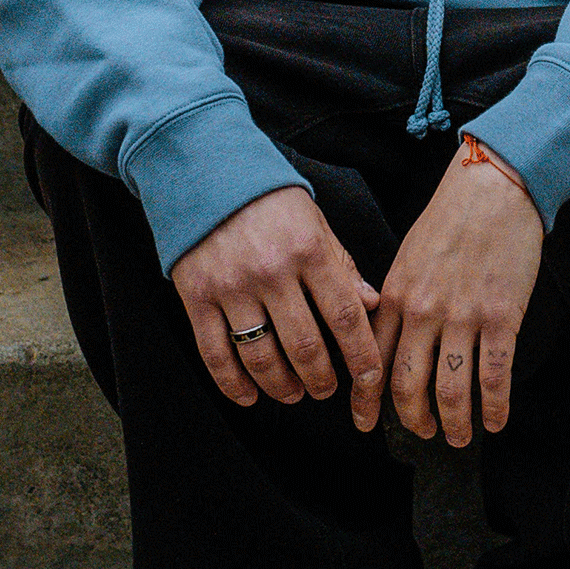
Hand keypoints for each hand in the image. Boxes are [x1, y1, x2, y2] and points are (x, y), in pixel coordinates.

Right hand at [172, 187, 384, 420]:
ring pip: (260, 356)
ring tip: (294, 393)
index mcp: (310, 251)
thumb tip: (372, 305)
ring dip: (281, 385)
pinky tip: (248, 396)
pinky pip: (215, 352)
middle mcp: (272, 271)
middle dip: (321, 378)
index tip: (369, 380)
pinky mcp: (196, 296)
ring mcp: (231, 286)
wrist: (207, 172)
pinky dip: (232, 383)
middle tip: (327, 390)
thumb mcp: (316, 224)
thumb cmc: (270, 201)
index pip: (344, 316)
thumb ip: (343, 266)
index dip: (361, 355)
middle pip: (304, 344)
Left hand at [372, 143, 544, 447]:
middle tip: (424, 433)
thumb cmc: (452, 218)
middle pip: (408, 385)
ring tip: (461, 437)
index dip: (367, 401)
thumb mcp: (408, 256)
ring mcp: (462, 317)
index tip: (366, 425)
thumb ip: (396, 297)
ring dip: (455, 423)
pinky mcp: (501, 317)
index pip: (373, 361)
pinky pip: (495, 376)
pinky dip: (494, 406)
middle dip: (414, 419)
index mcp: (395, 296)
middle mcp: (423, 312)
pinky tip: (496, 420)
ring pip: (450, 390)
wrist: (493, 189)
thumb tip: (389, 335)